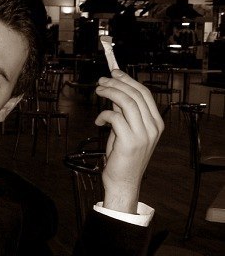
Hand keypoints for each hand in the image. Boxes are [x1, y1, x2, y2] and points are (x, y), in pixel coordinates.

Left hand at [94, 69, 163, 213]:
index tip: (115, 73)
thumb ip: (124, 113)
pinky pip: (115, 117)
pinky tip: (98, 121)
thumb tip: (114, 93)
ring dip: (110, 93)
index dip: (128, 80)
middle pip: (136, 94)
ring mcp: (144, 134)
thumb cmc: (123, 157)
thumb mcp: (126, 130)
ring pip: (127, 102)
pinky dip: (104, 114)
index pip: (145, 94)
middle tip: (102, 80)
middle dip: (117, 83)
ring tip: (98, 91)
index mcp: (156, 123)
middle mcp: (153, 127)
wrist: (123, 182)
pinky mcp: (130, 141)